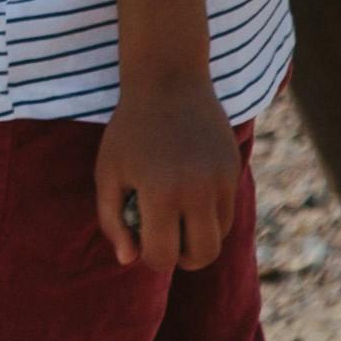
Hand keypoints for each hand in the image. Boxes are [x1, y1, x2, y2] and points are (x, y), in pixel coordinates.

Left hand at [96, 71, 242, 271]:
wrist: (168, 81)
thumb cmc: (129, 130)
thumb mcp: (107, 173)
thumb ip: (112, 221)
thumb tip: (129, 260)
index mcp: (159, 192)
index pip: (162, 256)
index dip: (149, 256)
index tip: (141, 240)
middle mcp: (196, 190)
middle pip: (202, 256)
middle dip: (181, 257)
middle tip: (164, 237)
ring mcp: (220, 180)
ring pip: (219, 236)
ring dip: (197, 237)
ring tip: (175, 215)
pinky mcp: (234, 170)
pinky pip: (227, 213)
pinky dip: (209, 216)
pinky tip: (188, 195)